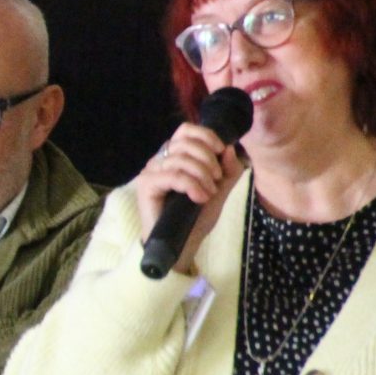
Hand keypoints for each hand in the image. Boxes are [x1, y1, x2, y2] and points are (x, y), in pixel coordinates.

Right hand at [133, 122, 245, 275]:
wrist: (183, 244)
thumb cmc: (196, 217)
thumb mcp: (220, 190)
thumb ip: (228, 170)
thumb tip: (228, 148)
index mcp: (176, 156)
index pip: (186, 130)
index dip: (205, 136)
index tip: (221, 151)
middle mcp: (161, 159)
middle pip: (185, 142)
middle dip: (208, 159)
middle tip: (216, 179)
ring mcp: (151, 171)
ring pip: (180, 159)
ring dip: (202, 175)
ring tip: (209, 194)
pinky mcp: (146, 184)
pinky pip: (173, 175)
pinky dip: (191, 185)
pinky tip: (199, 198)